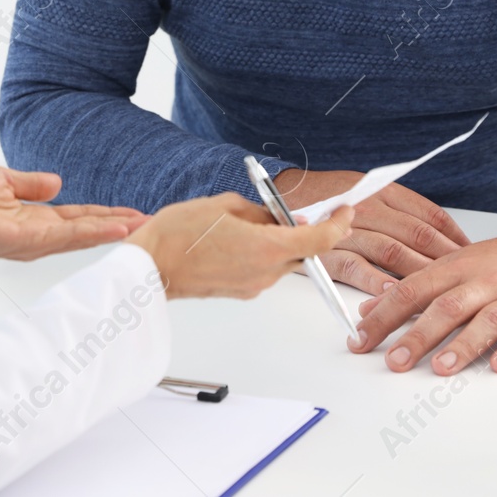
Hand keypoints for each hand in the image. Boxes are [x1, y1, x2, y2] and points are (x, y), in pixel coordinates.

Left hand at [0, 166, 147, 262]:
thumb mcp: (2, 180)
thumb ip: (31, 183)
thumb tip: (57, 181)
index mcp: (34, 217)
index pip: (78, 216)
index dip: (105, 214)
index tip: (131, 213)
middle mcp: (39, 232)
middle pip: (86, 228)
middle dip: (117, 225)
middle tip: (150, 222)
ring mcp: (35, 239)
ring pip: (82, 234)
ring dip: (112, 229)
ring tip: (141, 225)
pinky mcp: (28, 241)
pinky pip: (67, 236)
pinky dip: (93, 232)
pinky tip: (114, 229)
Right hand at [127, 193, 353, 298]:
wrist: (150, 268)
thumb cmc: (178, 235)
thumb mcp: (223, 205)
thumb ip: (259, 211)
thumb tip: (276, 217)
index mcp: (266, 247)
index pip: (320, 239)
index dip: (339, 224)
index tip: (346, 211)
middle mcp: (265, 271)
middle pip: (302, 251)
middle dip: (303, 231)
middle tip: (291, 211)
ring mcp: (253, 285)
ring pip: (282, 260)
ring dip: (278, 241)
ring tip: (248, 221)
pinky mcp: (240, 292)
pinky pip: (263, 269)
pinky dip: (261, 253)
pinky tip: (236, 238)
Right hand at [272, 167, 469, 294]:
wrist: (284, 192)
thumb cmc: (328, 193)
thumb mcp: (368, 187)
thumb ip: (399, 208)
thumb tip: (437, 234)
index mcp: (383, 191)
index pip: (429, 215)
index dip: (454, 237)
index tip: (472, 255)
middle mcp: (369, 207)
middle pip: (417, 235)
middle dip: (446, 260)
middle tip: (467, 280)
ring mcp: (348, 229)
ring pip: (393, 252)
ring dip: (420, 274)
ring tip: (442, 294)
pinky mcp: (328, 250)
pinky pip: (357, 268)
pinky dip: (376, 283)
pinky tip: (394, 296)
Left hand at [348, 226, 496, 374]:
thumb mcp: (454, 267)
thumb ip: (414, 289)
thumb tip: (369, 310)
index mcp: (456, 268)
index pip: (412, 290)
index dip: (384, 316)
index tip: (359, 339)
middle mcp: (484, 281)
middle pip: (447, 307)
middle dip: (418, 335)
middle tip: (395, 361)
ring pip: (489, 319)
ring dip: (464, 344)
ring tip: (442, 367)